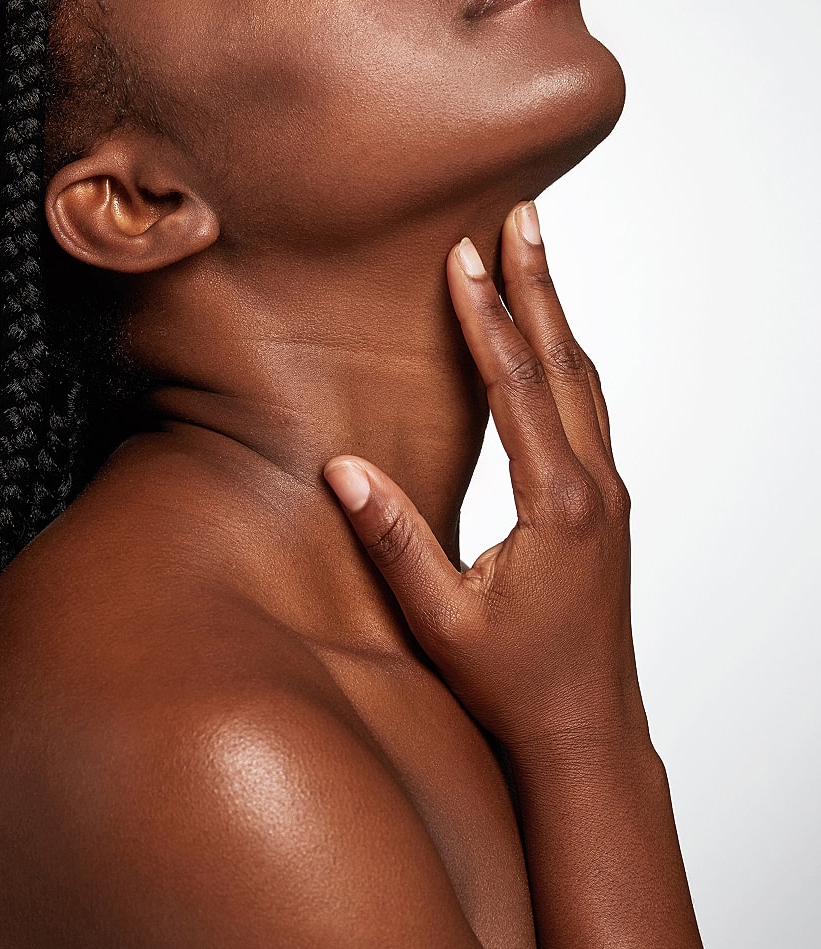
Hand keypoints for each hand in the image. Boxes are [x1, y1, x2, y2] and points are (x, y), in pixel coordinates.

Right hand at [324, 202, 647, 772]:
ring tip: (536, 257)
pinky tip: (549, 348)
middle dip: (539, 285)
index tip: (464, 253)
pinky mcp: (604, 510)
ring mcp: (608, 497)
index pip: (517, 386)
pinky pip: (588, 413)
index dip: (486, 316)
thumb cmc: (515, 686)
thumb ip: (394, 541)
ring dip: (557, 316)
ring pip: (584, 383)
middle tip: (524, 214)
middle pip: (564, 363)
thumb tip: (341, 470)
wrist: (589, 734)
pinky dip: (565, 362)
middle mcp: (595, 489)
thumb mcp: (441, 619)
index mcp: (559, 505)